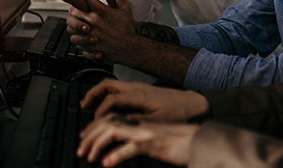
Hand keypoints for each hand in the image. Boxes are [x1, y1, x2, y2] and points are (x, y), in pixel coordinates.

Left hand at [60, 0, 142, 63]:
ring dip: (73, 23)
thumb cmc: (127, 28)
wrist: (131, 48)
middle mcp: (94, 22)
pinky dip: (76, 37)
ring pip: (71, 26)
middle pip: (73, 10)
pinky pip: (75, 40)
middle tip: (76, 7)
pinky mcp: (89, 46)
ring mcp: (90, 35)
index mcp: (102, 11)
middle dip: (73, 7)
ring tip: (78, 21)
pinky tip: (82, 35)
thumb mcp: (124, 8)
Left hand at [77, 115, 198, 166]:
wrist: (201, 140)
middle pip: (107, 122)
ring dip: (96, 143)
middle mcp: (140, 124)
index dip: (94, 127)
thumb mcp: (155, 140)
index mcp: (139, 122)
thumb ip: (139, 141)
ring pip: (113, 131)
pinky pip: (131, 147)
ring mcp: (146, 132)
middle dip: (89, 135)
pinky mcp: (154, 143)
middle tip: (81, 149)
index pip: (110, 119)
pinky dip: (116, 154)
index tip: (84, 138)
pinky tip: (107, 163)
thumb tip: (121, 148)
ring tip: (88, 156)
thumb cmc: (181, 142)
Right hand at [82, 79, 209, 122]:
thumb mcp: (160, 120)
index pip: (112, 99)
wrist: (192, 102)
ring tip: (89, 103)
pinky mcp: (140, 89)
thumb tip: (121, 124)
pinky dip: (107, 93)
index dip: (101, 111)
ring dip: (98, 92)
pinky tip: (107, 103)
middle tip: (83, 106)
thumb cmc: (179, 111)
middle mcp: (137, 87)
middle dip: (92, 94)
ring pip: (111, 84)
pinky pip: (118, 87)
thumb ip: (139, 122)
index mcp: (140, 95)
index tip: (96, 122)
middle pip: (107, 84)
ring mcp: (138, 86)